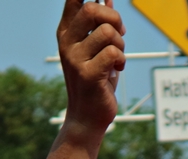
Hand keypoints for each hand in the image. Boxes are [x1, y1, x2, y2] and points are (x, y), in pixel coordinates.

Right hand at [56, 0, 124, 142]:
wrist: (87, 117)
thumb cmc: (95, 80)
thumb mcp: (96, 48)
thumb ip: (101, 24)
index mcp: (66, 32)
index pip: (74, 0)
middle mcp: (66, 42)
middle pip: (92, 10)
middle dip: (114, 18)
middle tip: (119, 33)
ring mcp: (75, 58)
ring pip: (107, 32)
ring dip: (120, 43)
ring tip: (117, 58)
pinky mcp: (87, 74)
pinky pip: (113, 52)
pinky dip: (121, 59)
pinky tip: (117, 69)